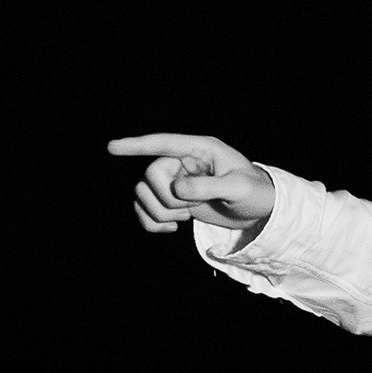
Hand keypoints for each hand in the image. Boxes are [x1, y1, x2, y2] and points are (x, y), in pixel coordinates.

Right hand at [108, 133, 276, 239]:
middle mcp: (183, 161)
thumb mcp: (238, 189)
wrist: (259, 210)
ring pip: (143, 193)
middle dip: (166, 199)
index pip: (163, 143)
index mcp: (200, 149)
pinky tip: (172, 229)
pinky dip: (151, 223)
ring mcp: (175, 181)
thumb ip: (209, 187)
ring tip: (186, 216)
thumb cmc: (255, 192)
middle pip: (150, 175)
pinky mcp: (171, 200)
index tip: (112, 147)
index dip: (137, 145)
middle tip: (190, 208)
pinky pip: (144, 209)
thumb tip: (177, 189)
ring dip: (160, 212)